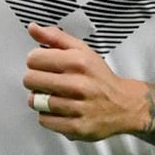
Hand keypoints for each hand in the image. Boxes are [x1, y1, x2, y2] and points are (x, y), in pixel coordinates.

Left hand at [22, 23, 146, 141]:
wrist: (124, 105)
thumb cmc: (99, 77)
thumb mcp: (82, 51)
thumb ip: (56, 38)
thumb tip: (32, 28)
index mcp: (78, 62)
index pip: (33, 59)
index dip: (36, 62)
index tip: (46, 65)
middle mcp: (78, 84)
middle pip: (30, 80)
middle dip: (36, 80)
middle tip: (48, 82)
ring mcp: (77, 108)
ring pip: (35, 102)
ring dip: (41, 99)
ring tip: (55, 96)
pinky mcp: (76, 127)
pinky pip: (44, 120)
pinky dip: (48, 116)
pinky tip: (60, 111)